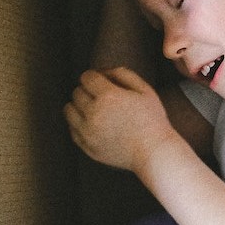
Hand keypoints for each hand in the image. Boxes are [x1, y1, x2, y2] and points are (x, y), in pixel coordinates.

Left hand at [64, 67, 179, 172]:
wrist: (154, 153)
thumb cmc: (153, 120)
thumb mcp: (145, 90)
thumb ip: (122, 74)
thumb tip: (103, 71)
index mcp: (109, 97)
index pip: (86, 77)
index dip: (94, 77)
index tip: (101, 82)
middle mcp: (94, 113)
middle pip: (77, 92)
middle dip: (87, 90)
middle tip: (101, 97)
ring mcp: (89, 132)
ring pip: (69, 110)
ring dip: (78, 106)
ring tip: (94, 110)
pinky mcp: (88, 147)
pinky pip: (72, 130)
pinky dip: (79, 124)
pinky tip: (93, 124)